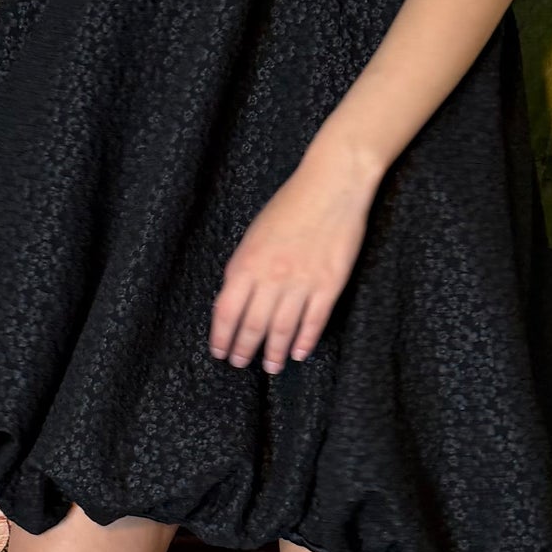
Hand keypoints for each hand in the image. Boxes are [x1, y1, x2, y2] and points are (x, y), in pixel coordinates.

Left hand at [209, 129, 380, 371]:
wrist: (331, 185)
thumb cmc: (290, 204)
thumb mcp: (254, 234)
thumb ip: (244, 267)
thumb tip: (235, 298)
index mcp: (247, 263)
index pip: (226, 312)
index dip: (221, 337)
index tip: (219, 351)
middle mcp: (271, 277)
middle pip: (253, 326)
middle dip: (244, 350)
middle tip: (240, 364)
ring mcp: (301, 282)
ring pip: (282, 330)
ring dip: (274, 353)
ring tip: (271, 366)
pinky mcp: (329, 284)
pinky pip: (314, 321)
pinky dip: (305, 341)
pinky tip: (299, 353)